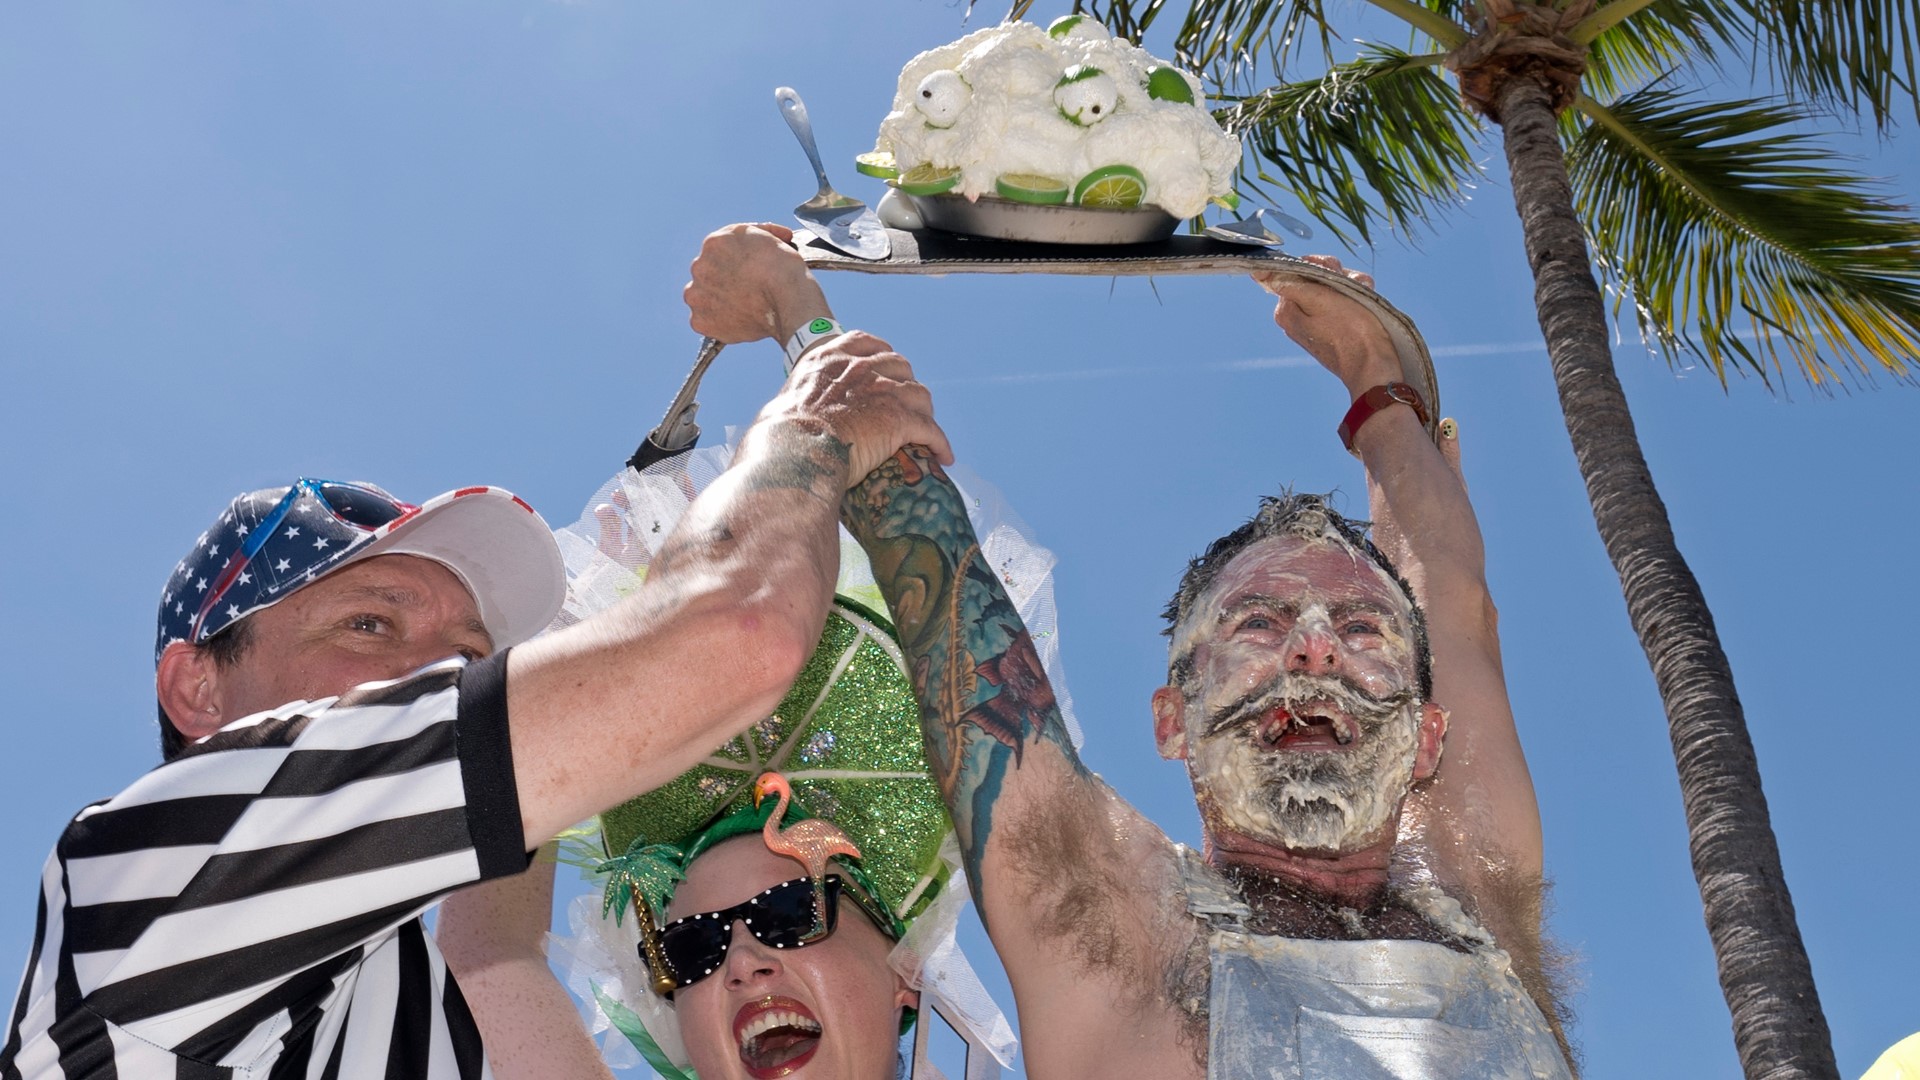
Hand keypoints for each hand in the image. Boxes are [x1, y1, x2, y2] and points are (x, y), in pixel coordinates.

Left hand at [684, 223, 831, 343]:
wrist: (789, 302)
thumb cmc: (785, 271)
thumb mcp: (769, 239)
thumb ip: (752, 240)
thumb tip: (754, 248)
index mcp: (714, 242)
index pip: (722, 251)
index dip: (738, 260)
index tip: (751, 270)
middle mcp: (700, 266)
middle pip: (709, 273)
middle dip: (725, 280)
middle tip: (748, 291)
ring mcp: (697, 294)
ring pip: (704, 297)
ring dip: (718, 300)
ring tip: (744, 308)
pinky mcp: (701, 320)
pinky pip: (707, 321)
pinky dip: (720, 323)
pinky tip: (739, 321)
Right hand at [758, 332, 953, 486]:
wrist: (793, 451)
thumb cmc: (779, 437)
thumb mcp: (785, 401)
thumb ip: (799, 399)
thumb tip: (785, 418)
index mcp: (830, 359)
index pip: (865, 342)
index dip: (881, 354)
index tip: (886, 367)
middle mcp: (860, 368)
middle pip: (899, 366)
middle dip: (905, 384)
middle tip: (905, 405)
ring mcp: (883, 391)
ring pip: (920, 395)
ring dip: (924, 412)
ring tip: (925, 431)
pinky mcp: (899, 420)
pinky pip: (930, 429)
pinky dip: (940, 442)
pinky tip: (944, 455)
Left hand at [1254, 255, 1399, 394]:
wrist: (1372, 364)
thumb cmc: (1348, 330)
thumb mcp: (1318, 299)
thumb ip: (1288, 284)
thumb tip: (1258, 273)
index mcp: (1287, 310)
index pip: (1295, 272)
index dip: (1317, 265)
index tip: (1333, 270)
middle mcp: (1297, 316)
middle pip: (1315, 278)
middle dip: (1337, 275)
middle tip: (1350, 282)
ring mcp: (1316, 322)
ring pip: (1333, 286)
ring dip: (1350, 283)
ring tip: (1362, 291)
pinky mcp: (1334, 326)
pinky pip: (1343, 300)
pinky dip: (1356, 295)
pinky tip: (1364, 298)